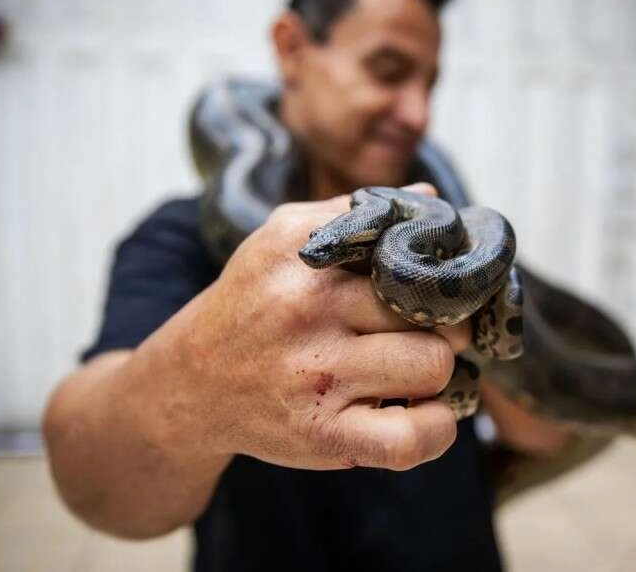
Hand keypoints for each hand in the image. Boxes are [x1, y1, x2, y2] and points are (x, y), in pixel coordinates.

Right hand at [170, 184, 469, 470]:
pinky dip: (436, 430)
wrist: (190, 381)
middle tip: (430, 332)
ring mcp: (316, 373)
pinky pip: (410, 439)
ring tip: (417, 370)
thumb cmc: (254, 304)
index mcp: (305, 250)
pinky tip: (424, 415)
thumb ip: (356, 216)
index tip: (436, 284)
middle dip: (445, 321)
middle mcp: (308, 306)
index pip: (409, 245)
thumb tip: (431, 197)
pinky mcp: (321, 434)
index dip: (438, 267)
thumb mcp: (284, 238)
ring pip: (433, 364)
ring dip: (438, 371)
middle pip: (431, 307)